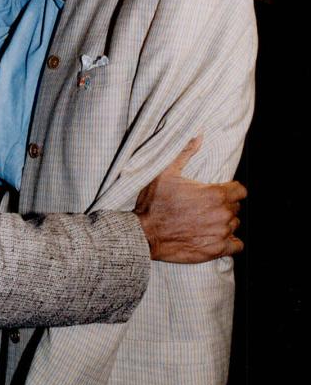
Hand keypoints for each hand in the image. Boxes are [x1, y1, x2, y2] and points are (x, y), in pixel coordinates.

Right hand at [135, 136, 245, 262]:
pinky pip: (236, 246)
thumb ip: (185, 153)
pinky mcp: (216, 250)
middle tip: (206, 208)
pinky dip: (229, 243)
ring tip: (206, 223)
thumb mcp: (165, 172)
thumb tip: (199, 135)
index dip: (230, 190)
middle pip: (236, 208)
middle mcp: (222, 214)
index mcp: (216, 194)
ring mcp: (220, 233)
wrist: (144, 233)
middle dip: (225, 206)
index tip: (219, 193)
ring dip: (224, 224)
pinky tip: (216, 238)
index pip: (240, 191)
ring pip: (233, 225)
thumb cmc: (154, 203)